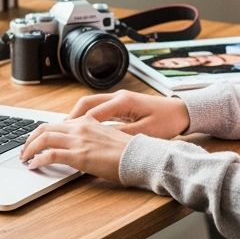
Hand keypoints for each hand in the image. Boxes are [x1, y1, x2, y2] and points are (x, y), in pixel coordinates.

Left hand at [20, 116, 131, 182]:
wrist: (141, 156)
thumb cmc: (129, 151)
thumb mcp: (108, 137)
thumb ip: (92, 137)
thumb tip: (82, 147)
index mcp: (88, 122)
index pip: (57, 123)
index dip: (43, 132)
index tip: (36, 140)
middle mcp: (81, 127)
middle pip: (45, 128)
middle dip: (31, 139)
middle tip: (25, 150)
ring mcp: (79, 141)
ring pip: (44, 138)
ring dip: (30, 149)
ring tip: (25, 158)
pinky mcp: (79, 155)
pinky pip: (50, 154)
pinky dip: (38, 159)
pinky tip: (34, 166)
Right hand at [67, 90, 189, 138]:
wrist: (182, 112)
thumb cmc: (167, 121)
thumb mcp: (145, 132)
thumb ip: (122, 135)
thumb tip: (101, 141)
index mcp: (123, 101)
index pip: (93, 113)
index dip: (76, 125)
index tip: (64, 137)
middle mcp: (118, 97)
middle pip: (86, 103)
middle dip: (70, 118)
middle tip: (56, 132)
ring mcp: (119, 99)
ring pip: (90, 105)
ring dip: (77, 117)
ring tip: (64, 131)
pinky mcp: (122, 104)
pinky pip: (98, 109)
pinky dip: (87, 117)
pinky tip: (82, 129)